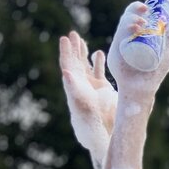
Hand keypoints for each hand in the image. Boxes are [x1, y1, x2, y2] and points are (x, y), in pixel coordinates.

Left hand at [60, 31, 117, 165]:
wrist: (103, 134)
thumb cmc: (89, 123)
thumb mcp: (80, 104)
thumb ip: (72, 88)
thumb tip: (65, 71)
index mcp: (75, 86)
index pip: (68, 65)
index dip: (66, 51)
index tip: (65, 38)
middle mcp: (82, 85)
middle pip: (76, 62)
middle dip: (74, 48)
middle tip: (72, 34)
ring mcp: (92, 87)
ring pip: (87, 66)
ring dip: (84, 53)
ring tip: (81, 40)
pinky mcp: (103, 90)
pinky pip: (99, 73)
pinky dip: (99, 63)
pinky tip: (99, 53)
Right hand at [106, 2, 168, 98]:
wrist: (143, 91)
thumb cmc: (153, 76)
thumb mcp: (167, 56)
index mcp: (133, 38)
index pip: (133, 18)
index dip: (138, 9)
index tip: (149, 7)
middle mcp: (124, 40)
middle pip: (126, 19)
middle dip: (134, 10)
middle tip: (146, 10)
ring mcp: (119, 47)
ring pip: (122, 26)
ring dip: (131, 19)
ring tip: (143, 23)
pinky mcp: (115, 55)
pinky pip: (118, 38)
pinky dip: (125, 31)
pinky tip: (134, 29)